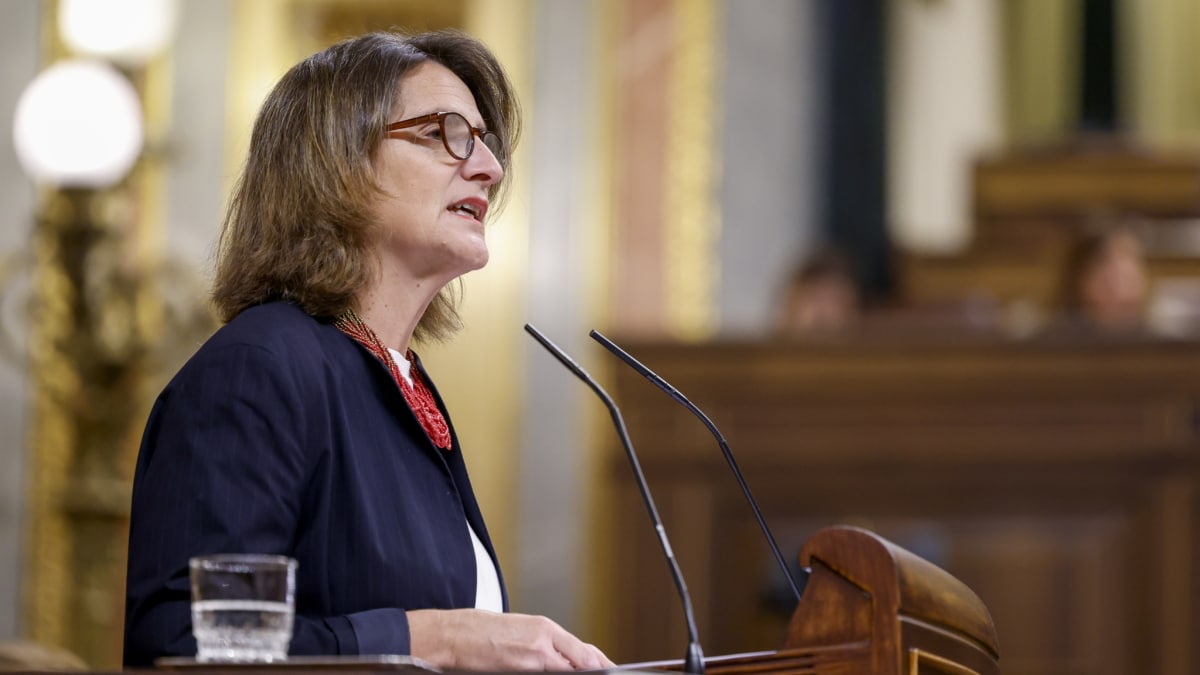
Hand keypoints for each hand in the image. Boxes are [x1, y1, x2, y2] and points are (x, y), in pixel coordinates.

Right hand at [407, 608, 614, 670]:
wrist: (450, 636)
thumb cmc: (478, 631)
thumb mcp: (517, 630)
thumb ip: (544, 644)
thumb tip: (565, 659)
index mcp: (544, 627)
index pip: (584, 651)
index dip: (601, 664)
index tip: (610, 670)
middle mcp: (543, 641)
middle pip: (583, 662)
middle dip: (594, 671)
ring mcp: (533, 659)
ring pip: (566, 672)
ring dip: (572, 674)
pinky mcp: (520, 670)